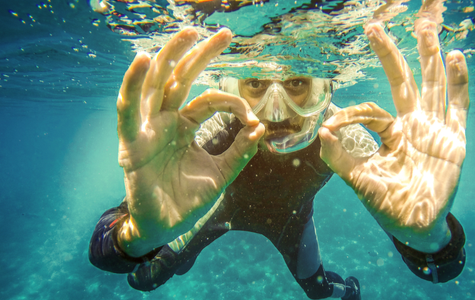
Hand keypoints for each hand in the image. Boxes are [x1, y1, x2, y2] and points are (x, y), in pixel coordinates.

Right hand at [115, 28, 264, 256]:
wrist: (166, 228)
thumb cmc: (188, 200)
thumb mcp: (221, 173)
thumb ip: (239, 152)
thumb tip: (261, 129)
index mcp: (185, 126)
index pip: (209, 100)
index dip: (233, 103)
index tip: (254, 117)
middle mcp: (165, 120)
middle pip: (182, 79)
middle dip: (201, 54)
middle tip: (223, 33)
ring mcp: (148, 129)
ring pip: (156, 84)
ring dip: (169, 56)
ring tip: (187, 32)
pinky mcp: (132, 142)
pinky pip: (128, 108)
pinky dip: (133, 83)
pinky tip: (143, 60)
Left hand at [319, 20, 468, 252]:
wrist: (413, 227)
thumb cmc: (386, 203)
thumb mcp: (359, 180)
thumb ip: (340, 158)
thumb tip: (320, 130)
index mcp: (389, 133)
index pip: (370, 111)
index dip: (351, 114)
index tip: (330, 123)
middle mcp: (412, 125)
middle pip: (402, 81)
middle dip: (389, 55)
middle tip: (373, 27)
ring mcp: (434, 130)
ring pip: (431, 86)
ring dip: (428, 57)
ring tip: (425, 28)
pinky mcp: (453, 140)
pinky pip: (458, 107)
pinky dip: (458, 83)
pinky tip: (455, 58)